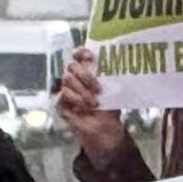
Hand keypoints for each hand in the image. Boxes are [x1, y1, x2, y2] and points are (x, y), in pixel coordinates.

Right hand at [51, 48, 145, 177]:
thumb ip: (112, 76)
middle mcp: (74, 77)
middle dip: (86, 76)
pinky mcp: (60, 102)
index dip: (82, 52)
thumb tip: (122, 63)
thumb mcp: (114, 90)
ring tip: (95, 103)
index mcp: (87, 70)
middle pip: (72, 66)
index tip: (91, 57)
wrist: (104, 128)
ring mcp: (66, 89)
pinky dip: (76, 100)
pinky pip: (63, 95)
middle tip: (99, 89)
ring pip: (67, 80)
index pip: (79, 54)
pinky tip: (86, 107)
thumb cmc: (109, 106)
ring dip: (83, 91)